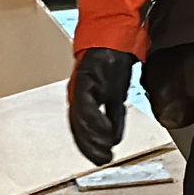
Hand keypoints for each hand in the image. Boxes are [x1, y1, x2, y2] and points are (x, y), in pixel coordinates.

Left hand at [69, 48, 135, 165]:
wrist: (115, 34)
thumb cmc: (114, 61)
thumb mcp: (116, 94)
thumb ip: (113, 116)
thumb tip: (114, 139)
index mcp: (82, 99)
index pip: (81, 129)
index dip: (89, 146)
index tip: (100, 159)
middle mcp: (77, 95)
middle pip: (78, 128)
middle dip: (90, 147)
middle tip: (102, 160)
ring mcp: (80, 87)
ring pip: (80, 121)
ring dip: (93, 139)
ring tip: (105, 151)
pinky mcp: (86, 78)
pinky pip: (87, 106)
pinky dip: (96, 122)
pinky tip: (106, 133)